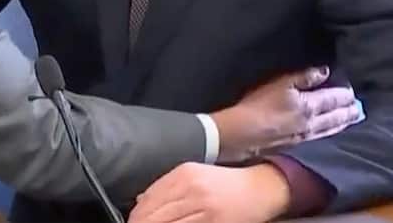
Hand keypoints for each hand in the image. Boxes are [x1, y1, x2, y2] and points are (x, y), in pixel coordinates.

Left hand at [128, 163, 290, 222]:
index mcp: (184, 174)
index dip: (136, 216)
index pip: (148, 199)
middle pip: (154, 215)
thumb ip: (167, 187)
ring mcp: (204, 209)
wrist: (260, 189)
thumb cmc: (225, 184)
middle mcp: (193, 189)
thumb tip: (141, 201)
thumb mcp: (195, 175)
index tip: (132, 222)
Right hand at [210, 66, 361, 163]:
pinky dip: (330, 133)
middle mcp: (312, 124)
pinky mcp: (295, 146)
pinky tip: (329, 133)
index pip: (333, 99)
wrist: (241, 134)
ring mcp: (304, 137)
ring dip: (343, 124)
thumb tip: (326, 71)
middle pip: (336, 117)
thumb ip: (304, 77)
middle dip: (349, 112)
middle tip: (360, 109)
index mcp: (310, 106)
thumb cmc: (257, 104)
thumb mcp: (280, 83)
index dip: (344, 95)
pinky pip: (320, 138)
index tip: (354, 92)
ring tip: (353, 120)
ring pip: (330, 130)